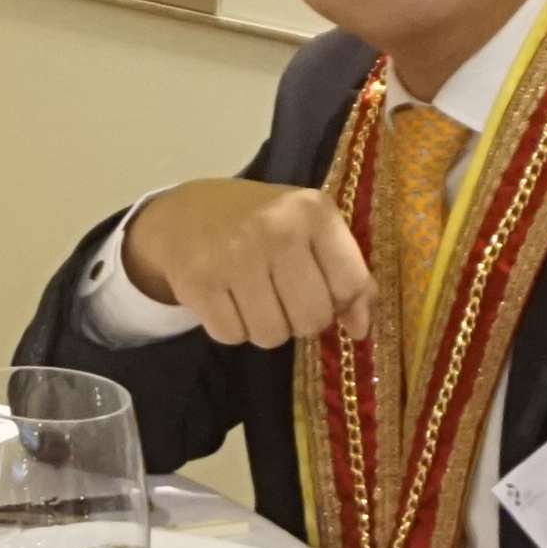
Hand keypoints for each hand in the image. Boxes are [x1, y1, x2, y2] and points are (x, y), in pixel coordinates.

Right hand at [120, 179, 375, 348]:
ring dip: (265, 327)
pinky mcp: (198, 281)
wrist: (186, 213)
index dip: (340, 302)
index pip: (349, 285)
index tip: (322, 292)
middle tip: (284, 297)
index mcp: (313, 211)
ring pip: (271, 335)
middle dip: (300, 320)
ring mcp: (234, 255)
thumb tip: (360, 331)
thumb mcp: (311, 231)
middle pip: (311, 319)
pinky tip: (227, 300)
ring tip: (254, 298)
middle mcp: (276, 229)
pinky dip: (232, 328)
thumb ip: (347, 275)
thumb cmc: (262, 224)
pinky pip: (233, 335)